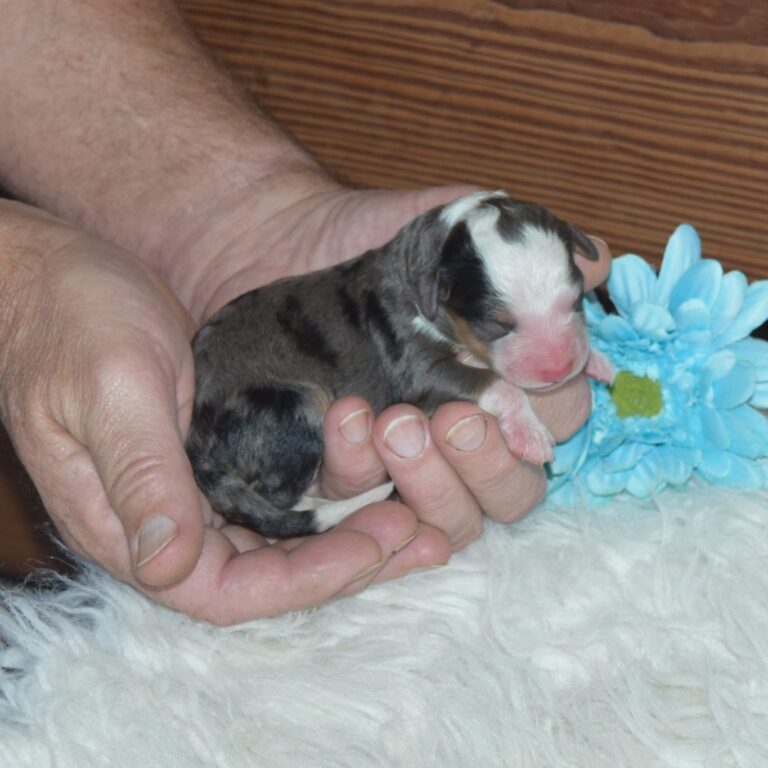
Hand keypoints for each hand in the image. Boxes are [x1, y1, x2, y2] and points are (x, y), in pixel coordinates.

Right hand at [0, 202, 445, 623]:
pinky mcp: (219, 445)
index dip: (303, 580)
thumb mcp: (108, 389)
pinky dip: (335, 485)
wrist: (52, 275)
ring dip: (352, 527)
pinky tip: (387, 471)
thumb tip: (169, 565)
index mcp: (127, 522)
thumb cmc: (67, 321)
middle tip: (423, 531)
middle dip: (347, 559)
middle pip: (267, 571)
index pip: (223, 589)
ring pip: (284, 531)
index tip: (374, 546)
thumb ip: (139, 474)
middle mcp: (168, 516)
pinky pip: (285, 482)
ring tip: (423, 511)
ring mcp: (196, 481)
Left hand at [154, 172, 611, 554]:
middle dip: (493, 459)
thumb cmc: (370, 246)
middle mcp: (467, 436)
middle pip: (519, 489)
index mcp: (506, 384)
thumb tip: (598, 265)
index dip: (551, 403)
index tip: (522, 369)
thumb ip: (527, 248)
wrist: (278, 248)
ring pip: (461, 522)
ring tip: (396, 423)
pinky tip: (350, 421)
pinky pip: (374, 516)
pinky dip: (365, 475)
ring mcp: (411, 468)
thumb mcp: (455, 232)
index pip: (561, 418)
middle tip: (455, 414)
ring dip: (439, 481)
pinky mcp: (350, 482)